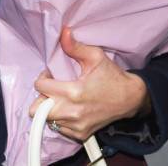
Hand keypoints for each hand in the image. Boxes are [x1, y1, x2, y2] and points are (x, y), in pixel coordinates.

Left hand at [29, 27, 151, 141]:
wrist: (130, 98)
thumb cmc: (112, 76)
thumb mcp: (95, 56)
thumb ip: (75, 46)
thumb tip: (63, 32)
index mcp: (74, 92)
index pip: (40, 87)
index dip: (43, 77)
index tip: (51, 74)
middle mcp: (72, 113)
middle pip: (36, 110)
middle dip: (41, 96)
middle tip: (52, 88)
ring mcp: (76, 127)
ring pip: (47, 120)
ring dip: (50, 108)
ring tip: (61, 97)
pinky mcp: (81, 135)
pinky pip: (59, 129)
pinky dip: (60, 119)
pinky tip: (70, 108)